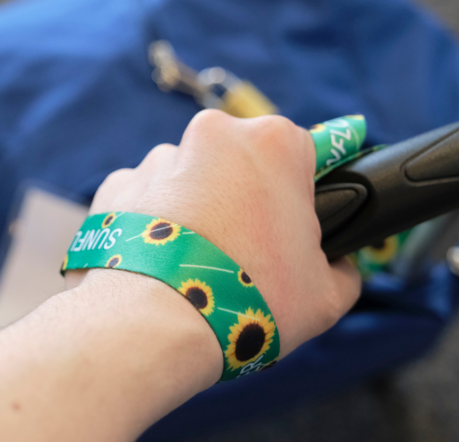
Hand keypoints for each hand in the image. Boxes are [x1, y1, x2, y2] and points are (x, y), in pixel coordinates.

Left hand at [66, 110, 360, 363]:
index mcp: (274, 142)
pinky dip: (153, 227)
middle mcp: (213, 133)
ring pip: (191, 179)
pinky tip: (162, 266)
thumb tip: (338, 266)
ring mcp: (159, 157)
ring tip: (199, 268)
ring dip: (198, 213)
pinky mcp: (116, 184)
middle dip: (246, 201)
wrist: (152, 324)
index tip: (293, 230)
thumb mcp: (327, 295)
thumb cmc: (246, 301)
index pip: (303, 153)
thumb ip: (342, 268)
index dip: (301, 195)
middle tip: (248, 257)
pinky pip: (145, 200)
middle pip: (242, 163)